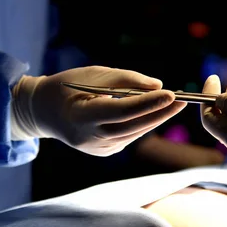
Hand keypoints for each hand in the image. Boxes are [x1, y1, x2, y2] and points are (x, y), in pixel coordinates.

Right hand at [10, 66, 186, 156]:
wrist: (44, 111)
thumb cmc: (69, 86)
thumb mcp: (94, 75)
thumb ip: (126, 79)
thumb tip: (158, 86)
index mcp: (82, 116)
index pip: (121, 111)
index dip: (147, 103)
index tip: (170, 93)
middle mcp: (90, 138)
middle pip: (132, 126)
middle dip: (159, 113)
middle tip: (182, 100)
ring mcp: (97, 148)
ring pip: (134, 134)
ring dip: (155, 119)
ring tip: (174, 104)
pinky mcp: (104, 152)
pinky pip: (129, 137)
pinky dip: (142, 124)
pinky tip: (154, 113)